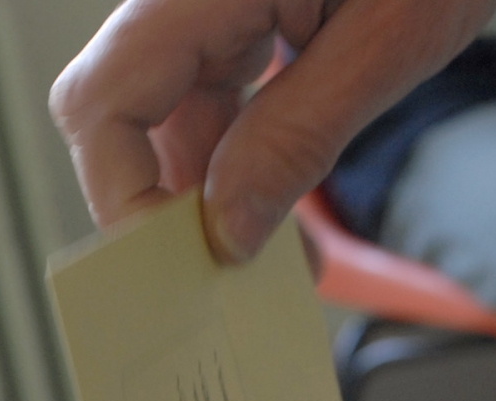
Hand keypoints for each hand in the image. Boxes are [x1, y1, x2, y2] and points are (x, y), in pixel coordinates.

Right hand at [51, 0, 495, 262]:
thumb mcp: (393, 36)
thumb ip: (299, 134)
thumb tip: (228, 230)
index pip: (102, 104)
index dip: (123, 196)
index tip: (189, 262)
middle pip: (121, 114)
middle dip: (168, 205)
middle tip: (234, 277)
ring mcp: (208, 0)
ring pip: (166, 113)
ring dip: (210, 192)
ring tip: (277, 260)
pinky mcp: (237, 8)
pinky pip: (210, 93)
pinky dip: (240, 155)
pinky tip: (282, 206)